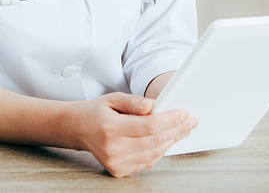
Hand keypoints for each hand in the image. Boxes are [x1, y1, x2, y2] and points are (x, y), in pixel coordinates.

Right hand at [67, 92, 197, 177]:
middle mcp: (114, 149)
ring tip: (183, 129)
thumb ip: (133, 102)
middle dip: (176, 130)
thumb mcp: (113, 98)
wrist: (79, 129)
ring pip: (153, 153)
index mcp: (111, 128)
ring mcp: (116, 163)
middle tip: (190, 121)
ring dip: (171, 141)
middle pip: (154, 141)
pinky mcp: (119, 171)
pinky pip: (147, 162)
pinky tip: (168, 139)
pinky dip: (160, 151)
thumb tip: (152, 105)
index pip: (149, 126)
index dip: (169, 120)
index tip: (183, 113)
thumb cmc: (97, 111)